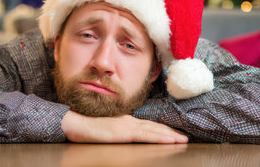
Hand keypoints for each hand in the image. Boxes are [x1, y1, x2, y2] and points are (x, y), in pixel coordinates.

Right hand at [61, 110, 187, 143]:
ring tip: (182, 140)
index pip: (148, 126)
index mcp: (126, 121)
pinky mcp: (123, 132)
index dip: (163, 130)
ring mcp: (127, 126)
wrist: (75, 123)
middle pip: (154, 127)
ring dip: (169, 135)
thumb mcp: (107, 129)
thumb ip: (118, 131)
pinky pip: (145, 135)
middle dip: (170, 132)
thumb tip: (127, 135)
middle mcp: (129, 121)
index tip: (174, 134)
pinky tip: (168, 140)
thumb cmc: (88, 127)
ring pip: (153, 131)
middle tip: (184, 137)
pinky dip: (159, 137)